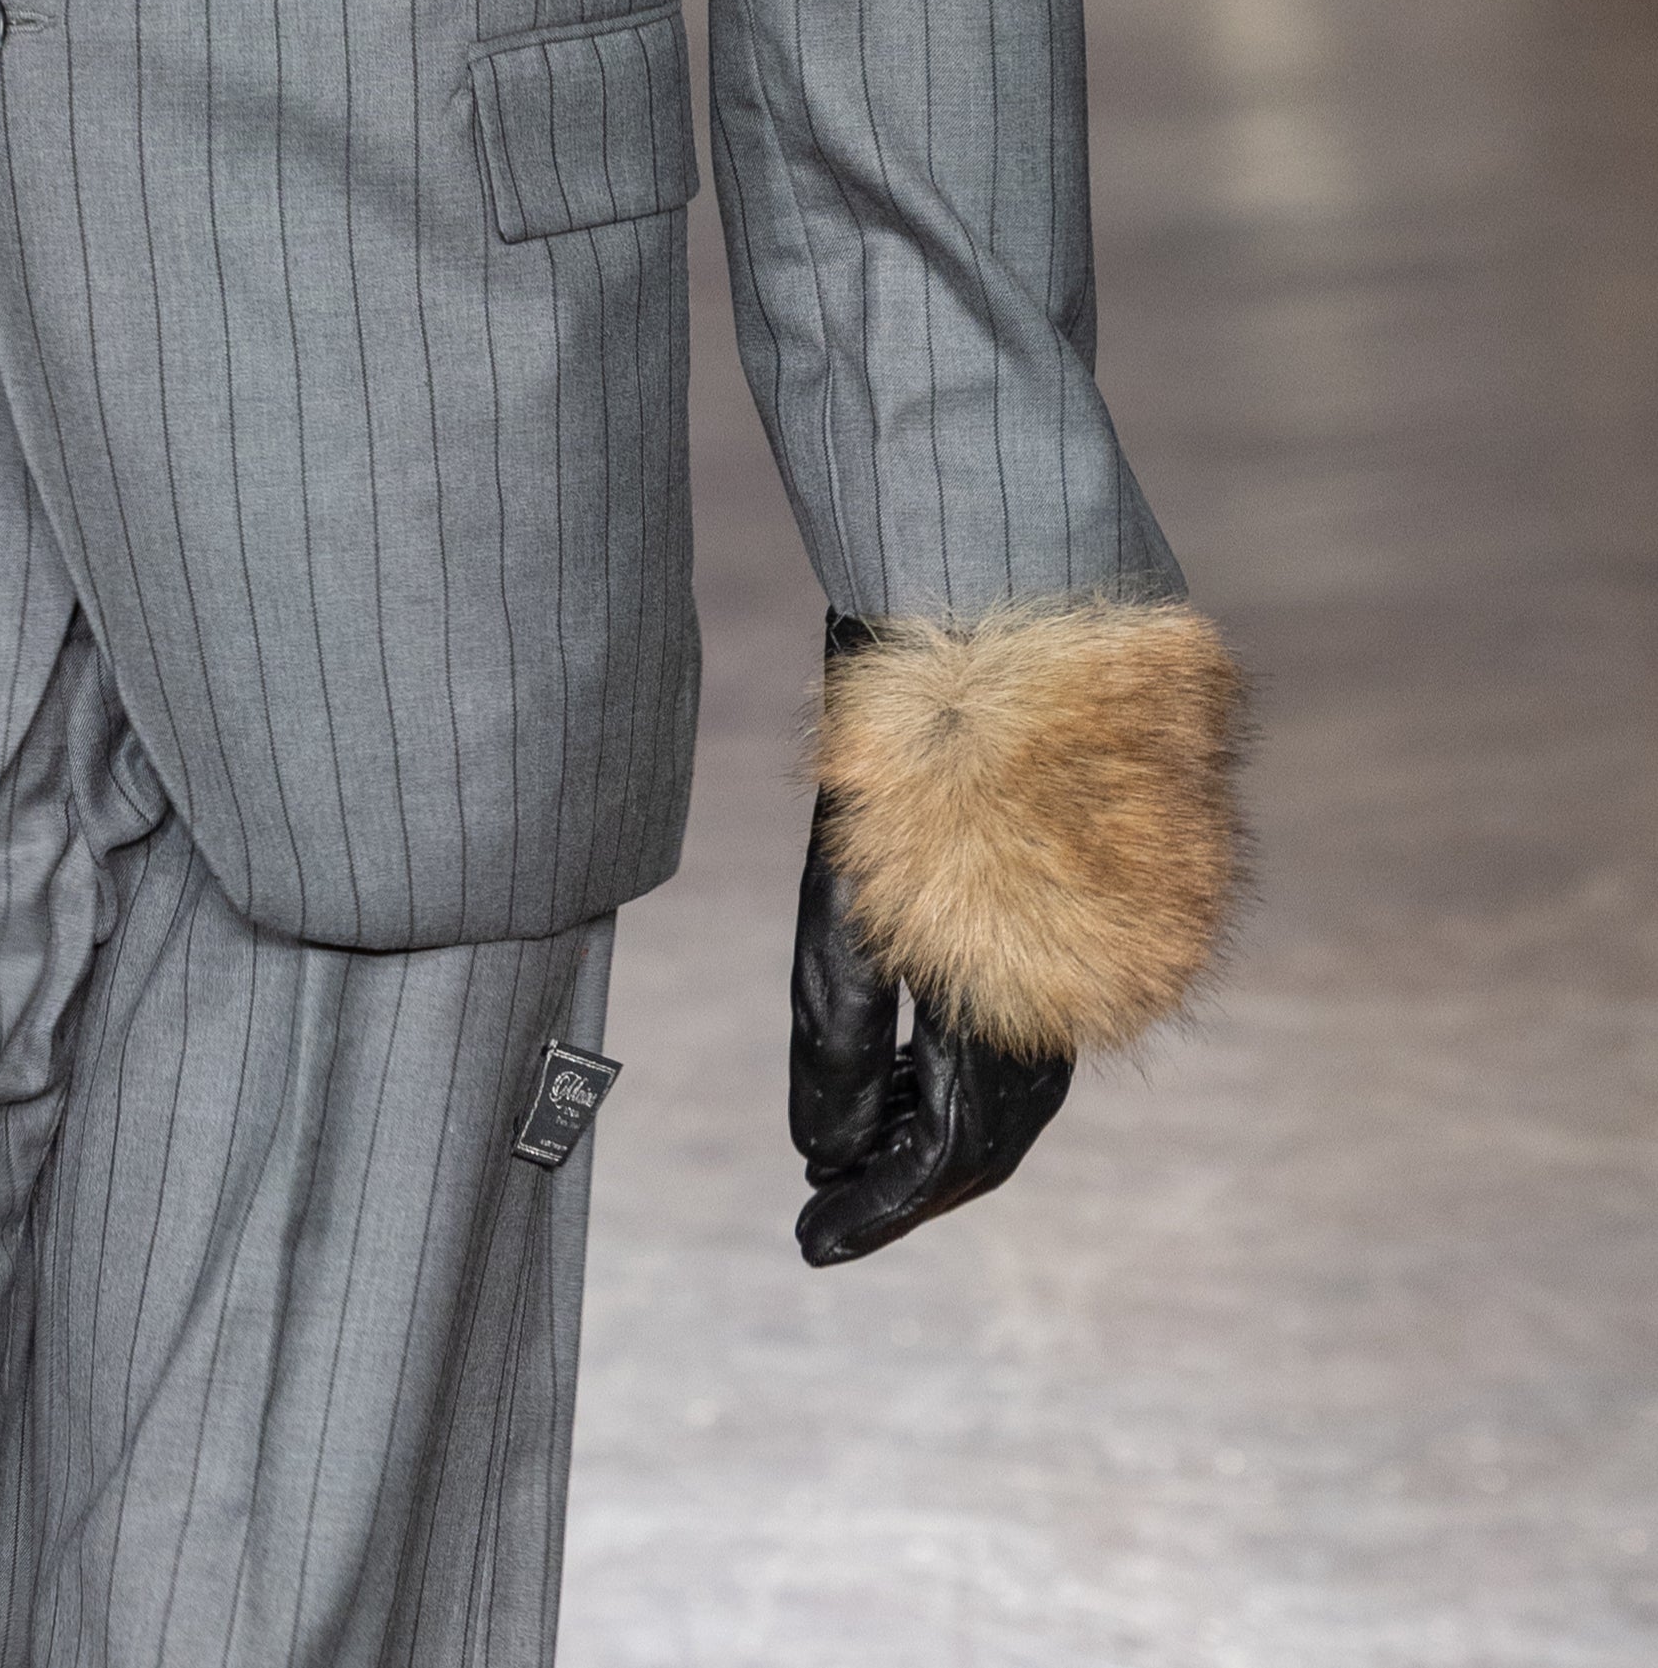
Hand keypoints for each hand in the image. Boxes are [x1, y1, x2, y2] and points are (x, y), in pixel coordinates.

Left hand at [789, 791, 1072, 1264]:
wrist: (992, 642)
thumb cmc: (901, 767)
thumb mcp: (843, 907)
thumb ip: (840, 1042)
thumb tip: (823, 1157)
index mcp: (1005, 998)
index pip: (945, 1153)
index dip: (877, 1209)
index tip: (811, 1244)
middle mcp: (1063, 999)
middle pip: (985, 1143)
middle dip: (901, 1190)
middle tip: (823, 1220)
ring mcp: (1076, 970)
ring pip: (1008, 1100)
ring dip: (930, 1138)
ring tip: (848, 1159)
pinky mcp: (1072, 943)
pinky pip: (1021, 1048)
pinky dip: (959, 1081)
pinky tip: (904, 1084)